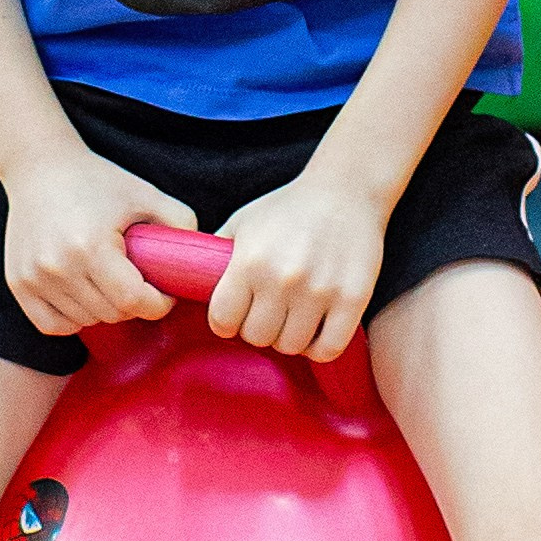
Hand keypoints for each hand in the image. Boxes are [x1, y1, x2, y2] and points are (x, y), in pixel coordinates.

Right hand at [1, 151, 197, 340]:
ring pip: (85, 321)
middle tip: (138, 281)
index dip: (158, 303)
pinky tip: (83, 293)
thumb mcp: (145, 194)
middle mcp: (58, 267)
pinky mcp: (18, 284)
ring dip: (104, 309)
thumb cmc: (97, 181)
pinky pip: (54, 325)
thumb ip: (180, 224)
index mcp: (91, 246)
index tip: (164, 291)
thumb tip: (203, 258)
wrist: (39, 168)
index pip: (134, 301)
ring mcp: (34, 278)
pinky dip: (73, 317)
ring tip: (109, 281)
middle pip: (112, 314)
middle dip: (134, 304)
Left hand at [208, 164, 386, 360]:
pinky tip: (315, 331)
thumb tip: (187, 279)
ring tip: (291, 319)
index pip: (223, 320)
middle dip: (257, 328)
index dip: (225, 321)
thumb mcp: (242, 222)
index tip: (234, 315)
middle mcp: (282, 279)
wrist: (344, 192)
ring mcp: (320, 291)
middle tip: (266, 313)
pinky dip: (318, 348)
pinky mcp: (353, 299)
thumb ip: (213, 253)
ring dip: (287, 338)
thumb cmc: (288, 208)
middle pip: (257, 337)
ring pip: (291, 346)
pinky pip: (328, 349)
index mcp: (250, 261)